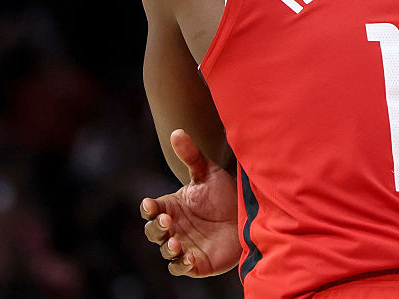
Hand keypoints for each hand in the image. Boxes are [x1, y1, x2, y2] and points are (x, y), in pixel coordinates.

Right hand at [140, 129, 240, 276]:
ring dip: (167, 248)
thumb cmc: (226, 194)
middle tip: (167, 221)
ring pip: (165, 251)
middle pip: (153, 232)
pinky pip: (181, 267)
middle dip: (156, 228)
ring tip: (176, 243)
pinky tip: (189, 257)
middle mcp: (174, 228)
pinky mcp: (197, 263)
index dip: (148, 209)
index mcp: (172, 207)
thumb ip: (192, 155)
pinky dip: (181, 265)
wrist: (250, 214)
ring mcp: (184, 246)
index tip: (150, 204)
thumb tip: (176, 131)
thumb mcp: (209, 173)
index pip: (151, 210)